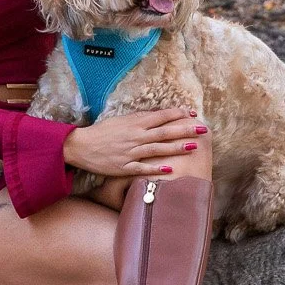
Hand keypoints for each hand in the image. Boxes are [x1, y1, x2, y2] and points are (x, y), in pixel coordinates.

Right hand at [61, 107, 204, 178]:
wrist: (81, 146)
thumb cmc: (102, 132)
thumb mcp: (120, 120)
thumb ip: (139, 119)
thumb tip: (157, 115)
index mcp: (134, 123)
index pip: (160, 117)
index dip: (177, 114)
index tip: (192, 114)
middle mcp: (135, 136)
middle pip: (164, 132)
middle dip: (184, 130)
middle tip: (202, 129)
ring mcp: (130, 152)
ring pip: (157, 149)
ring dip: (176, 148)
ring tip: (193, 147)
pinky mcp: (124, 167)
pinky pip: (142, 168)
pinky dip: (156, 169)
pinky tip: (169, 170)